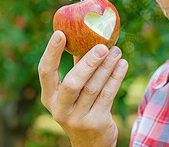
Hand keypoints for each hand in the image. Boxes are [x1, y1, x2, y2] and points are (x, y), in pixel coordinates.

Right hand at [38, 30, 127, 146]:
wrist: (91, 143)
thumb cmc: (82, 107)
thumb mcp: (74, 91)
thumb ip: (78, 67)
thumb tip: (86, 36)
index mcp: (49, 97)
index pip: (45, 72)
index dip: (52, 52)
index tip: (60, 33)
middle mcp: (60, 110)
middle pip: (73, 83)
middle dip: (89, 62)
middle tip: (102, 46)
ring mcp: (78, 119)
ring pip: (94, 88)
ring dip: (108, 66)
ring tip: (117, 51)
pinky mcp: (97, 123)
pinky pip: (108, 95)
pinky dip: (116, 77)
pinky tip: (122, 65)